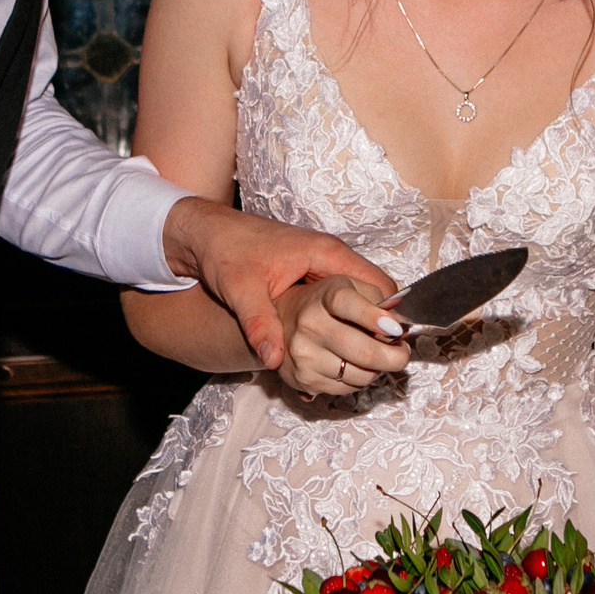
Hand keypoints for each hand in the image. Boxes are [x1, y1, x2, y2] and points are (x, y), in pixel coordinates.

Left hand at [163, 196, 393, 371]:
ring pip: (360, 299)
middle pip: (375, 294)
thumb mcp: (240, 290)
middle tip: (378, 359)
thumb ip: (259, 324)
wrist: (205, 233)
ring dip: (363, 325)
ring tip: (363, 358)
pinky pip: (342, 300)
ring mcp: (323, 265)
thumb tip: (274, 360)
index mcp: (326, 253)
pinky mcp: (312, 275)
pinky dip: (346, 321)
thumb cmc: (224, 250)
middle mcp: (331, 257)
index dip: (389, 317)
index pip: (379, 285)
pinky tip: (338, 345)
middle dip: (380, 325)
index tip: (387, 348)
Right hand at [273, 274, 411, 397]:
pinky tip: (352, 366)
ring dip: (376, 370)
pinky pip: (347, 390)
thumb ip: (379, 299)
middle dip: (394, 357)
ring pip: (360, 376)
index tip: (396, 329)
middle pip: (364, 353)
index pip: (349, 304)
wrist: (282, 318)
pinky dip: (358, 381)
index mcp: (325, 296)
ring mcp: (304, 354)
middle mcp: (310, 324)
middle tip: (401, 352)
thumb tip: (400, 324)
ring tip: (373, 356)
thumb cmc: (324, 302)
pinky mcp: (303, 379)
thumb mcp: (351, 286)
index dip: (375, 318)